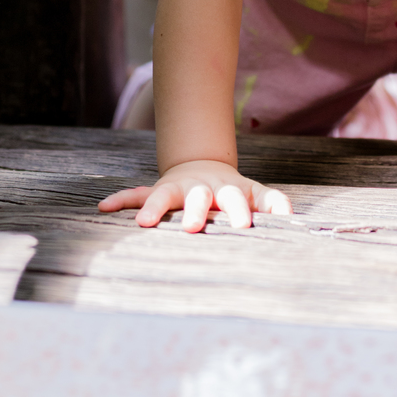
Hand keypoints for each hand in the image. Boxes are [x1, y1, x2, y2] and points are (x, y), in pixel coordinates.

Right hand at [98, 161, 292, 233]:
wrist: (205, 167)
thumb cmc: (235, 193)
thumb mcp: (257, 195)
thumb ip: (274, 204)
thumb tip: (292, 217)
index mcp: (231, 190)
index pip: (239, 199)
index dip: (241, 212)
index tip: (243, 229)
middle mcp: (204, 187)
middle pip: (202, 197)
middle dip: (198, 210)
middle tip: (193, 228)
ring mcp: (178, 188)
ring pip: (165, 194)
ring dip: (155, 206)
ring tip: (143, 223)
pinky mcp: (158, 190)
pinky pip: (136, 193)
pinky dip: (121, 199)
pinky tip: (104, 208)